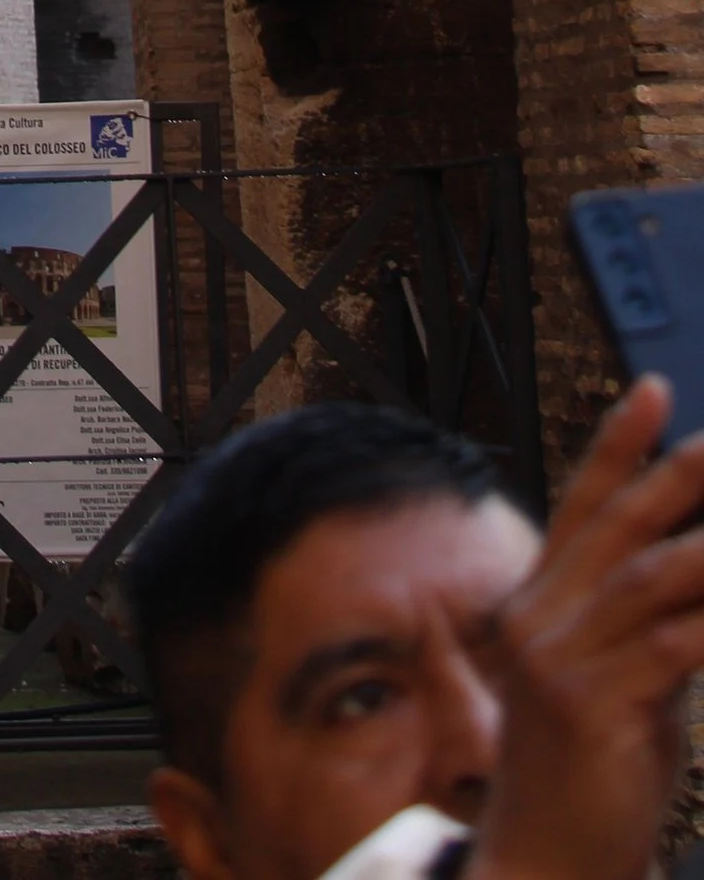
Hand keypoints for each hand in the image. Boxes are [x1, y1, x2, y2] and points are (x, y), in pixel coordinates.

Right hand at [475, 376, 703, 879]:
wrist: (545, 868)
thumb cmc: (586, 786)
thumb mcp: (618, 691)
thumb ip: (649, 631)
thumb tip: (698, 576)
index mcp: (538, 609)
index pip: (579, 506)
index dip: (617, 447)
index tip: (653, 392)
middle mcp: (538, 622)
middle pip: (613, 527)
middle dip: (673, 475)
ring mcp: (558, 662)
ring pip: (648, 578)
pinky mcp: (588, 706)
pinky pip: (668, 647)